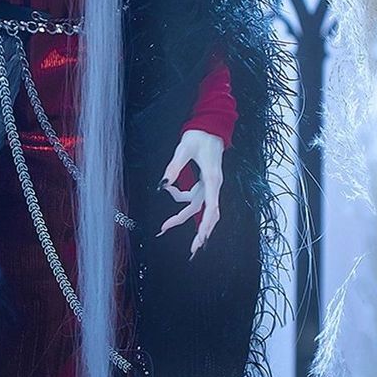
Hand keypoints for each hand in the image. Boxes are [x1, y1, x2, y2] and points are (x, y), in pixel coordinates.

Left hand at [157, 130, 224, 258]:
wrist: (210, 125)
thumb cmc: (199, 135)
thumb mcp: (183, 148)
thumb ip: (174, 167)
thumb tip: (163, 186)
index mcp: (211, 178)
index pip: (211, 206)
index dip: (207, 225)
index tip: (201, 239)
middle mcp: (213, 184)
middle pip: (205, 212)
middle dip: (198, 231)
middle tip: (191, 250)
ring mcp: (209, 184)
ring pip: (197, 207)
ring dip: (182, 216)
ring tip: (165, 226)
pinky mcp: (205, 182)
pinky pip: (193, 197)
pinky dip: (181, 197)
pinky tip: (170, 191)